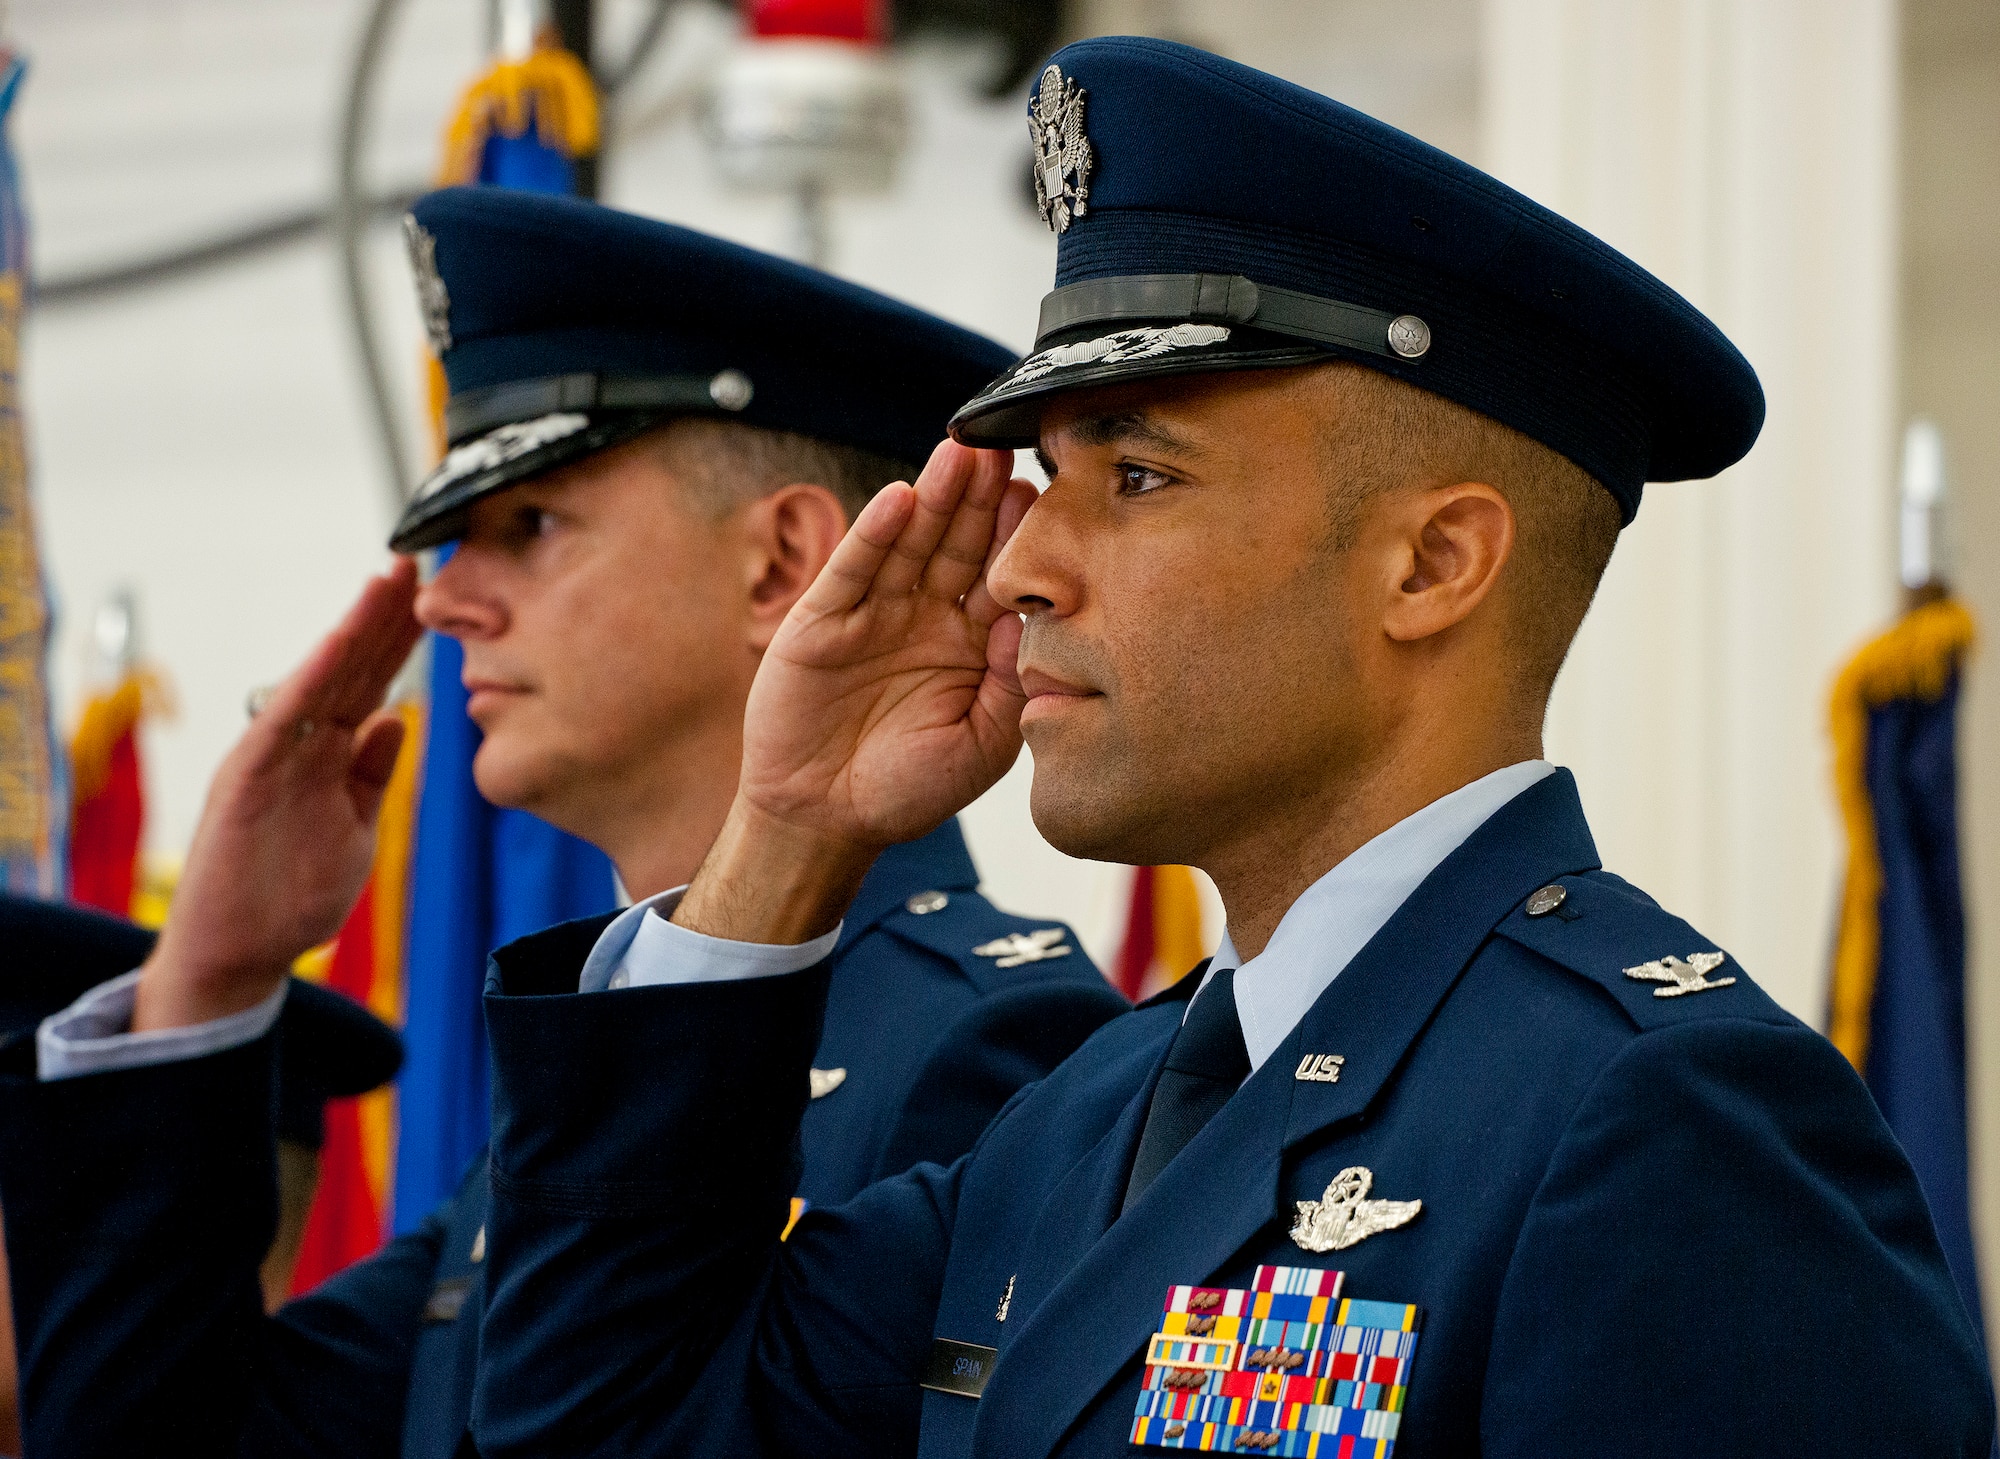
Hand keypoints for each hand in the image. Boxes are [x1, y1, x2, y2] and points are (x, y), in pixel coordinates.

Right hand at [133, 560, 423, 1030]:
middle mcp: (300, 742)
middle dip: (387, 614)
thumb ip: (372, 773)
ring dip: (353, 628)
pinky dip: (309, 681)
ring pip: (320, 679)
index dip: (406, 639)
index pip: (374, 682)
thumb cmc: (292, 892)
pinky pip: (282, 723)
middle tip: (422, 557)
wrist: (238, 952)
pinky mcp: (244, 779)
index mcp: (329, 751)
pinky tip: (336, 646)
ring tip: (387, 579)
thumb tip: (400, 719)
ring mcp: (271, 756)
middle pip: (352, 666)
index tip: (443, 595)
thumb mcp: (355, 827)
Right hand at [675, 442, 1034, 943]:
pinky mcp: (824, 619)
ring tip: (958, 453)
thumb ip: (1012, 682)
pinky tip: (900, 499)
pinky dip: (875, 534)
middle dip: (979, 496)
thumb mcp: (982, 742)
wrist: (826, 820)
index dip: (1017, 536)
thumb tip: (1039, 619)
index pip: (999, 576)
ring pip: (909, 543)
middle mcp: (925, 616)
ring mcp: (874, 613)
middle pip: (957, 543)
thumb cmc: (908, 788)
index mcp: (971, 644)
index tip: (1044, 492)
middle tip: (1004, 446)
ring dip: (933, 497)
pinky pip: (854, 570)